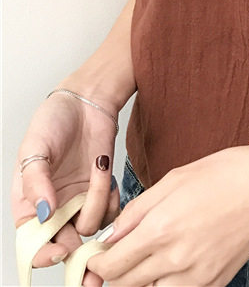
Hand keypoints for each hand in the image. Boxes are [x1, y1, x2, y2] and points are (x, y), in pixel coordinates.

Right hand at [11, 89, 120, 286]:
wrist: (87, 100)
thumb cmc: (54, 119)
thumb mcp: (35, 148)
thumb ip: (36, 182)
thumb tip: (42, 214)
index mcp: (29, 202)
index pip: (31, 243)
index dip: (43, 254)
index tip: (59, 251)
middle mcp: (54, 206)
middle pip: (63, 244)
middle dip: (77, 247)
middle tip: (89, 234)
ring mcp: (78, 199)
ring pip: (90, 226)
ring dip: (98, 205)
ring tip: (98, 173)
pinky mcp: (101, 189)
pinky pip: (110, 211)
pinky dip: (113, 199)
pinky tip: (108, 178)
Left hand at [87, 146, 248, 285]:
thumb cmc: (225, 174)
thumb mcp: (174, 179)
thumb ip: (137, 210)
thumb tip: (111, 236)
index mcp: (161, 229)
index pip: (109, 266)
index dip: (95, 264)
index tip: (95, 257)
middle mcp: (176, 259)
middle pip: (124, 285)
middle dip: (114, 273)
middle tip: (118, 256)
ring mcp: (197, 276)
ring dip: (140, 280)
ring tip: (149, 256)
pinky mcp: (214, 283)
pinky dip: (167, 284)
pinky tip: (173, 263)